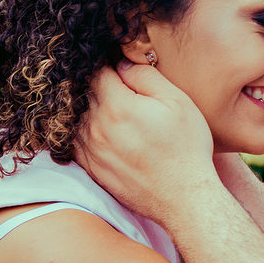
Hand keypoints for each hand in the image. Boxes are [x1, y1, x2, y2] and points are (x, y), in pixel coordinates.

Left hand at [76, 62, 216, 223]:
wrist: (184, 198)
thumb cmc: (187, 148)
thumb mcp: (177, 102)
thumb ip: (146, 76)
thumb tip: (122, 64)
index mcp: (117, 106)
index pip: (98, 72)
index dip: (109, 65)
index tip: (120, 68)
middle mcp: (96, 127)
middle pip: (86, 93)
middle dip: (100, 86)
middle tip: (120, 89)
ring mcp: (91, 150)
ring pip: (78, 117)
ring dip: (91, 109)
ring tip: (116, 113)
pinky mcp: (91, 168)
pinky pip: (76, 142)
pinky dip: (85, 132)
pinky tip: (106, 133)